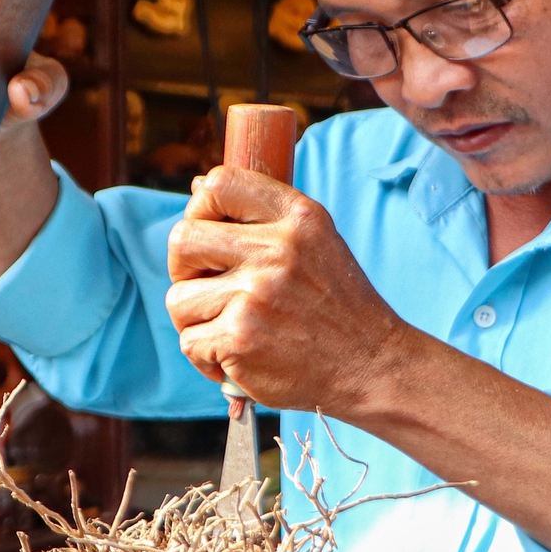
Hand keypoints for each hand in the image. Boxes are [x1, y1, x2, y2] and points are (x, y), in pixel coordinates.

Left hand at [165, 166, 406, 415]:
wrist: (371, 367)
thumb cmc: (338, 307)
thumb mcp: (317, 242)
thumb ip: (263, 216)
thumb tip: (198, 185)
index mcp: (298, 217)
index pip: (218, 184)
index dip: (198, 210)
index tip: (209, 240)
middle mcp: (277, 250)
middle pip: (182, 239)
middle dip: (182, 269)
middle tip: (204, 289)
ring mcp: (256, 294)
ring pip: (179, 298)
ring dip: (193, 321)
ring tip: (225, 330)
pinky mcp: (241, 337)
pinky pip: (190, 341)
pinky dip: (205, 358)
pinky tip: (234, 360)